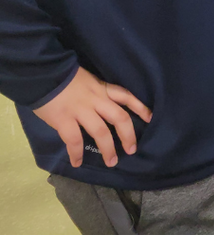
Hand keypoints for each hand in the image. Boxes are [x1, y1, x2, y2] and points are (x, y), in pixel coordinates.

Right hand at [33, 67, 151, 167]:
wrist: (42, 72)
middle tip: (132, 150)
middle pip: (119, 118)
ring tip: (111, 162)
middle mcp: (96, 100)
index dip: (140, 107)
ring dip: (108, 149)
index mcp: (102, 89)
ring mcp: (80, 110)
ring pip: (101, 132)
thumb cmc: (62, 76)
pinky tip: (77, 162)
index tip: (151, 118)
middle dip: (128, 136)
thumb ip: (96, 92)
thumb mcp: (87, 79)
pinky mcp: (64, 119)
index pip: (126, 96)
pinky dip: (76, 153)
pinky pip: (74, 140)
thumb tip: (102, 107)